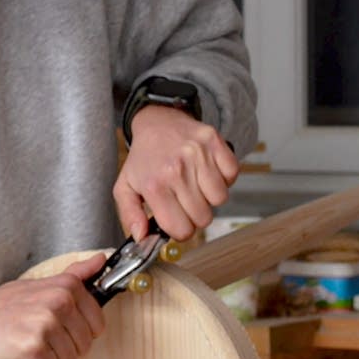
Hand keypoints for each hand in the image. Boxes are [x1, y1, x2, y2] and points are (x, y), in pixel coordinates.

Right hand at [0, 253, 107, 358]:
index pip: (97, 324)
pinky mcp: (34, 347)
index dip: (81, 332)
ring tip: (34, 344)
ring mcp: (46, 325)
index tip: (63, 328)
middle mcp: (59, 303)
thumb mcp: (43, 283)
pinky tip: (26, 354)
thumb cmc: (9, 305)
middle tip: (43, 337)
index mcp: (67, 287)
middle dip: (66, 347)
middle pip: (85, 345)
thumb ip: (76, 274)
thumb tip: (102, 258)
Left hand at [114, 105, 238, 240]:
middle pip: (203, 218)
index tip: (177, 221)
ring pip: (220, 199)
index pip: (182, 230)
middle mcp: (177, 170)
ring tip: (195, 185)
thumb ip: (129, 215)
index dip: (181, 231)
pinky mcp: (215, 142)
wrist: (157, 121)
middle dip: (195, 216)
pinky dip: (223, 178)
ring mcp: (198, 155)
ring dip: (210, 197)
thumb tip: (141, 237)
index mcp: (155, 185)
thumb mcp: (125, 188)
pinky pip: (232, 175)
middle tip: (185, 202)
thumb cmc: (144, 159)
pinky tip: (207, 173)